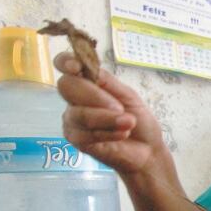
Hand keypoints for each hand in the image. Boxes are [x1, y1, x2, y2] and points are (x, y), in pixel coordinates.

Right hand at [55, 52, 165, 174]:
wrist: (147, 149)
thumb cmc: (137, 119)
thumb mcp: (128, 95)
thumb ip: (108, 81)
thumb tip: (89, 67)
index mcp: (86, 82)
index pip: (64, 65)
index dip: (65, 62)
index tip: (76, 67)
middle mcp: (74, 99)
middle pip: (67, 86)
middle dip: (94, 96)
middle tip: (119, 109)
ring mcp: (72, 119)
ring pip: (78, 113)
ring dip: (106, 118)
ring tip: (128, 123)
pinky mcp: (76, 140)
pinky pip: (84, 134)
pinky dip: (107, 133)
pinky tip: (121, 134)